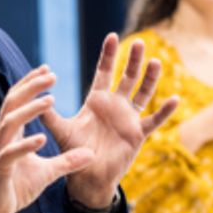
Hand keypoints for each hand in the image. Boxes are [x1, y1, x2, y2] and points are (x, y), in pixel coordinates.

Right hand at [0, 66, 95, 212]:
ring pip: (10, 123)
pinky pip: (10, 154)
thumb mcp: (47, 172)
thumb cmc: (15, 187)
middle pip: (12, 104)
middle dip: (31, 87)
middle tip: (51, 75)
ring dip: (30, 110)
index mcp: (10, 134)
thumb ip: (67, 161)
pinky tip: (42, 138)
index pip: (18, 101)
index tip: (47, 69)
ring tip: (50, 100)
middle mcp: (1, 138)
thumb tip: (91, 154)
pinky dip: (26, 145)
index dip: (30, 84)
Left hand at [39, 34, 178, 208]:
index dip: (108, 55)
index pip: (104, 72)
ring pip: (143, 93)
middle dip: (132, 60)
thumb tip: (37, 97)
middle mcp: (116, 105)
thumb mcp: (62, 130)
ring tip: (155, 62)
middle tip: (139, 42)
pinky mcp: (138, 133)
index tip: (112, 36)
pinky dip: (165, 111)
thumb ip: (50, 115)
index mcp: (98, 100)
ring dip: (150, 78)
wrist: (88, 176)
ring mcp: (129, 118)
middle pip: (127, 77)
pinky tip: (175, 99)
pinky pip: (154, 120)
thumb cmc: (75, 151)